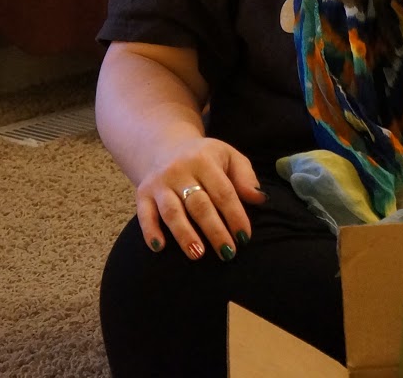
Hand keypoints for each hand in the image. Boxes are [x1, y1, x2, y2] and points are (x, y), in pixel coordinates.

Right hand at [136, 136, 265, 261]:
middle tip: (227, 252)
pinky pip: (144, 214)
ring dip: (184, 234)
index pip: (223, 191)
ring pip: (172, 211)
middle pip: (198, 204)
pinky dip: (150, 231)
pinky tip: (159, 248)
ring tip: (198, 254)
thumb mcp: (229, 157)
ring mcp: (159, 183)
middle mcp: (179, 170)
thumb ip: (245, 177)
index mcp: (204, 160)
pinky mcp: (142, 193)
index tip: (245, 237)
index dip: (235, 215)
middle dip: (214, 230)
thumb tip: (260, 198)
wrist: (166, 147)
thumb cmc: (205, 158)